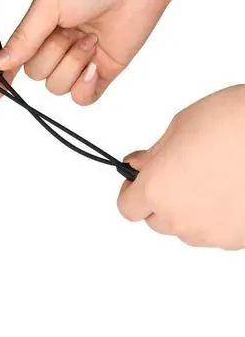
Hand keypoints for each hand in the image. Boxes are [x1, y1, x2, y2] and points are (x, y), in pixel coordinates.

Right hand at [0, 0, 168, 104]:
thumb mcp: (47, 6)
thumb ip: (22, 39)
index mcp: (39, 27)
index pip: (15, 58)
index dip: (2, 76)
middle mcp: (56, 45)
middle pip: (35, 74)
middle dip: (50, 55)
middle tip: (70, 32)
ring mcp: (79, 60)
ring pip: (57, 87)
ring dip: (72, 64)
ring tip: (89, 39)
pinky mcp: (102, 73)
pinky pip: (82, 98)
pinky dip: (85, 84)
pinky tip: (95, 63)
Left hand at [118, 86, 244, 249]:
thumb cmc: (228, 122)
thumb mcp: (177, 130)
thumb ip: (152, 156)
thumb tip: (136, 166)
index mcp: (157, 190)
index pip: (127, 208)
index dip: (131, 192)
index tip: (138, 179)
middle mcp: (181, 218)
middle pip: (157, 221)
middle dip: (160, 200)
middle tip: (177, 173)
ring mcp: (213, 233)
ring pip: (187, 229)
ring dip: (189, 210)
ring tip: (208, 178)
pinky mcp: (240, 239)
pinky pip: (216, 232)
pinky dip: (217, 216)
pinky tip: (228, 190)